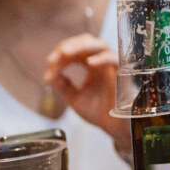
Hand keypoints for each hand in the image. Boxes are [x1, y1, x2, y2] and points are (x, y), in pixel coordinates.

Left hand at [45, 34, 128, 149]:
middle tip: (57, 56)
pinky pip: (114, 60)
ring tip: (65, 53)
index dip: (62, 53)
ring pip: (100, 45)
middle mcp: (102, 62)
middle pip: (88, 42)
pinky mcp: (122, 73)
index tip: (49, 63)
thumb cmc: (99, 112)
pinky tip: (90, 63)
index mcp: (92, 65)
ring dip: (82, 47)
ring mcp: (112, 66)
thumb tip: (48, 75)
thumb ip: (63, 85)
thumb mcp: (75, 98)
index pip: (76, 50)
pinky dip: (102, 58)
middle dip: (70, 45)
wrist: (113, 127)